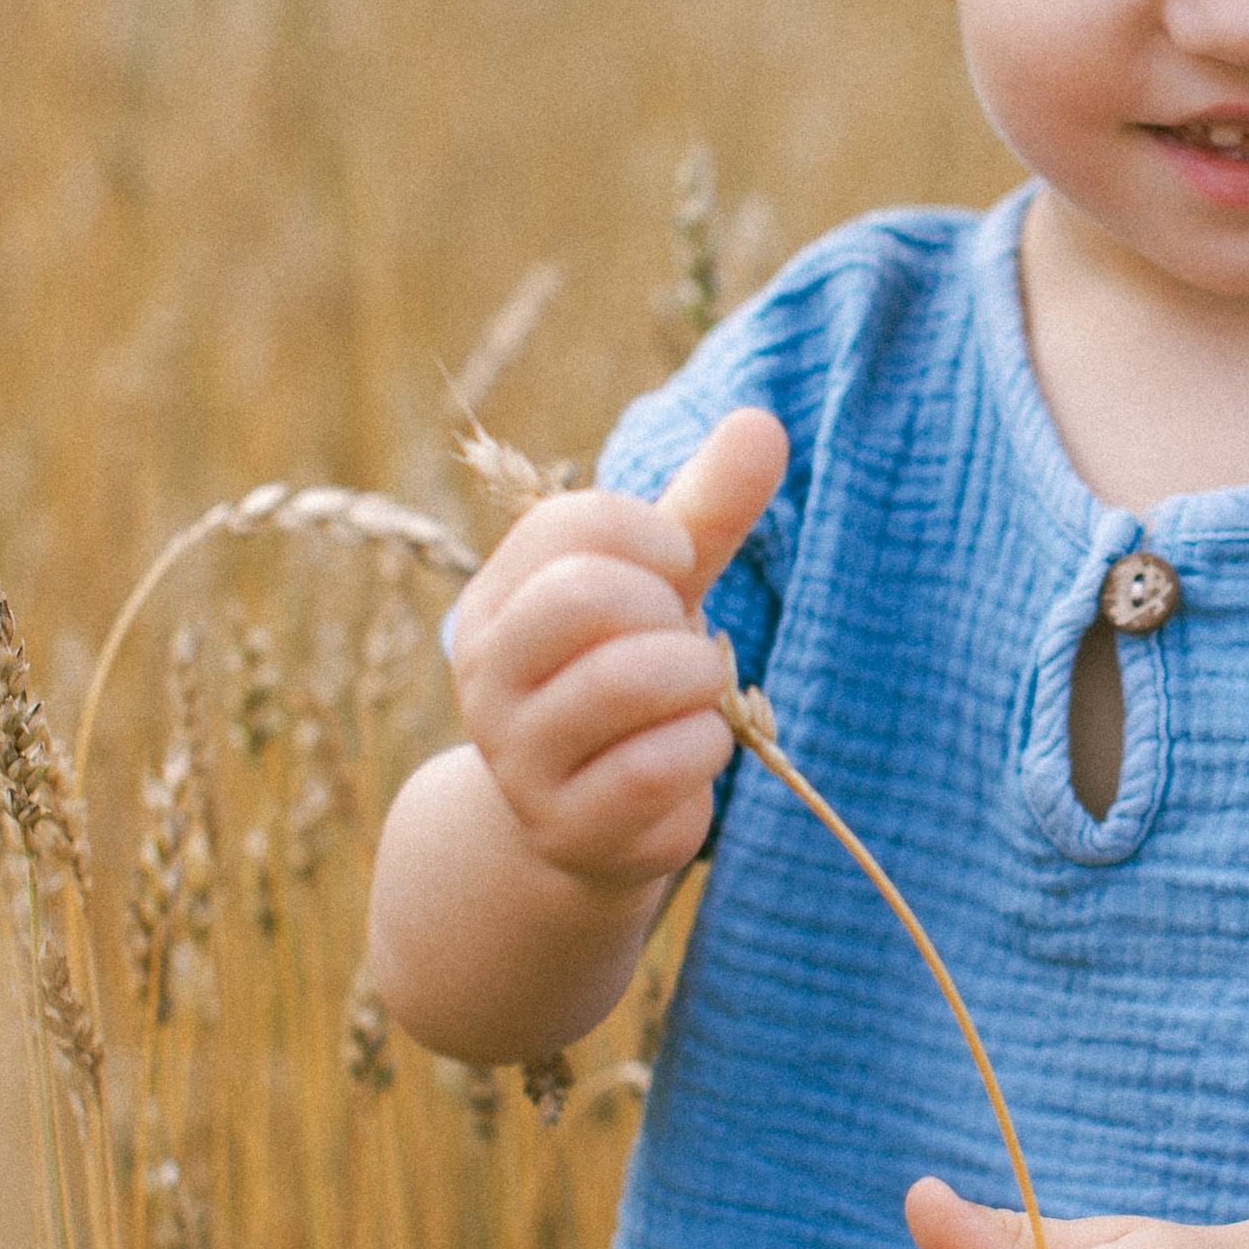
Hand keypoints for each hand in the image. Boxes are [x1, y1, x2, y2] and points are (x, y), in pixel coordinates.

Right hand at [450, 407, 787, 895]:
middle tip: (679, 637)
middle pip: (584, 594)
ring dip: (696, 677)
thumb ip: (705, 509)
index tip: (676, 566)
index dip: (656, 535)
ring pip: (624, 681)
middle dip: (666, 608)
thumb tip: (762, 421)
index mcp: (500, 598)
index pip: (574, 523)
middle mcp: (486, 674)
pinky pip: (655, 768)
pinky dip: (704, 748)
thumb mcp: (662, 588)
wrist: (591, 823)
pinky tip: (696, 750)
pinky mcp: (568, 828)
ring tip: (696, 691)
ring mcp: (518, 757)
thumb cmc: (629, 677)